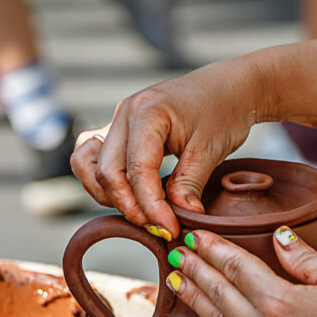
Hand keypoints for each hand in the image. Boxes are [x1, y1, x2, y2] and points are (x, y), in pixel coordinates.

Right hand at [71, 58, 263, 237]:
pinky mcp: (118, 130)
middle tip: (160, 227)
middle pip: (108, 171)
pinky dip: (105, 181)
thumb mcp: (211, 150)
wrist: (228, 88)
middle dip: (131, 206)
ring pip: (89, 166)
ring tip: (143, 213)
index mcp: (149, 111)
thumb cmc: (222, 111)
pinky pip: (93, 158)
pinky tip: (130, 196)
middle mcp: (125, 113)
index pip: (137, 170)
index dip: (151, 206)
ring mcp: (118, 120)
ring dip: (110, 196)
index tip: (170, 229)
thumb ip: (189, 185)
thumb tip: (178, 218)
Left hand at [164, 227, 316, 316]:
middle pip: (219, 291)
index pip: (237, 266)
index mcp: (281, 301)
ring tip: (174, 280)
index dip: (214, 248)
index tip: (196, 235)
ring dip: (193, 298)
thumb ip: (307, 259)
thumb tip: (280, 236)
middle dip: (195, 268)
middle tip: (176, 251)